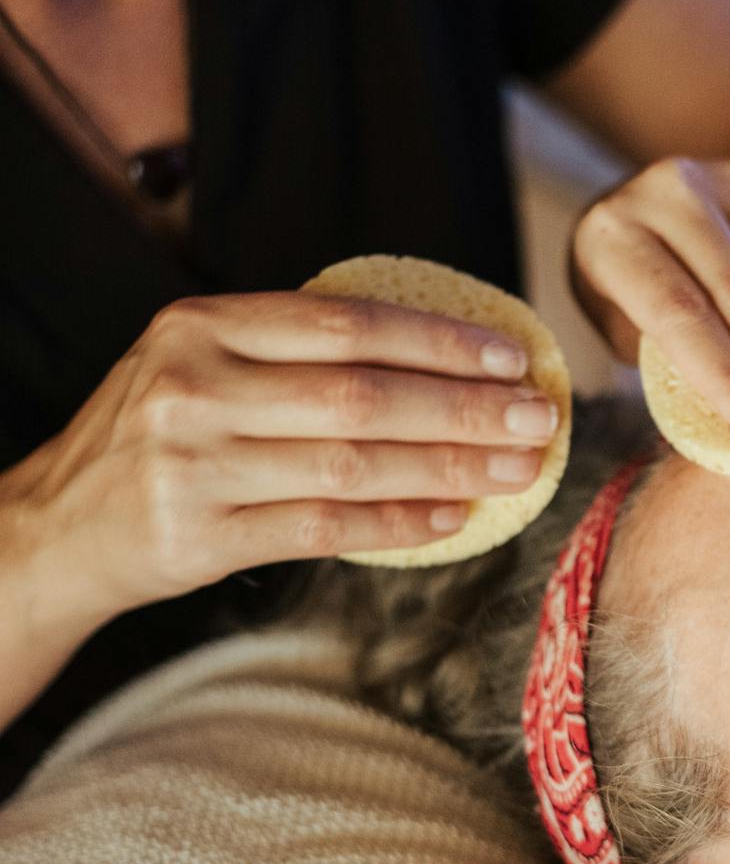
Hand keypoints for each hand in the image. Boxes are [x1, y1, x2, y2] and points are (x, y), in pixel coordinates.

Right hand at [5, 291, 563, 621]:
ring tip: (519, 471)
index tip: (513, 358)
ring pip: (353, 466)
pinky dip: (401, 523)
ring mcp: (193, 467)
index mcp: (201, 326)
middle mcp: (193, 388)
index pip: (346, 324)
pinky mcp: (202, 539)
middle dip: (465, 409)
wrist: (57, 525)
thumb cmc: (165, 434)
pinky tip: (456, 517)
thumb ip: (297, 351)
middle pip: (361, 397)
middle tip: (540, 419)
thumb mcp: (204, 364)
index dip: (439, 340)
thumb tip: (450, 357)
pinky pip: (327, 530)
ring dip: (451, 468)